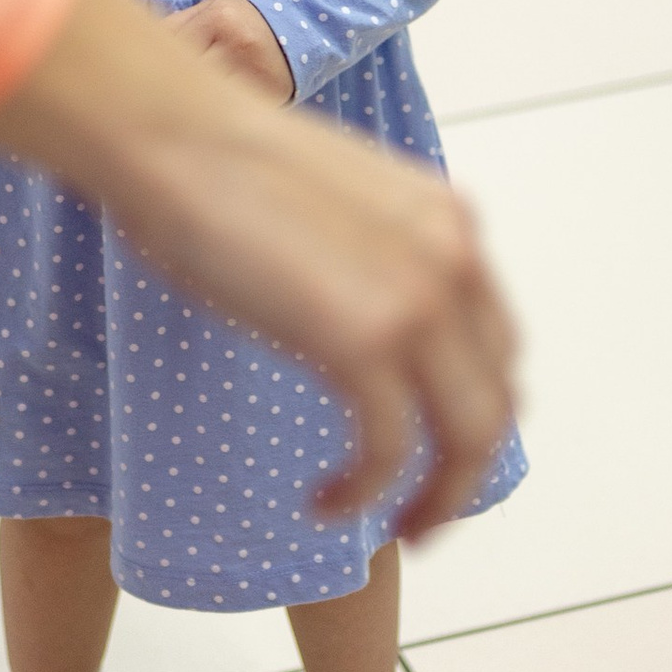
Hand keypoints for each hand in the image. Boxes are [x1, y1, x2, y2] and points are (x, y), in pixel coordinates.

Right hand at [0, 0, 518, 537]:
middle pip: (495, 402)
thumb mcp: (328, 208)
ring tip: (395, 534)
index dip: (474, 410)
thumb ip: (365, 258)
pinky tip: (325, 504)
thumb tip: (345, 314)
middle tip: (423, 518)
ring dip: (437, 500)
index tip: (435, 451)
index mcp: (450, 222)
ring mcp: (418, 301)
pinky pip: (390, 452)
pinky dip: (366, 494)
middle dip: (464, 472)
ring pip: (466, 439)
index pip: (496, 344)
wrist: (175, 137)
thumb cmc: (215, 163)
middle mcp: (454, 260)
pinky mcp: (367, 342)